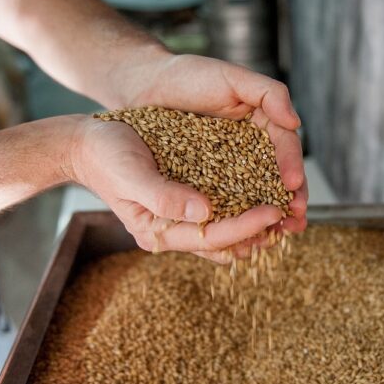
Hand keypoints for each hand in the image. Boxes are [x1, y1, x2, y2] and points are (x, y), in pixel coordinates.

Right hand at [68, 117, 285, 261]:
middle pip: (225, 241)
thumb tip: (205, 211)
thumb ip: (164, 196)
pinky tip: (268, 194)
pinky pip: (222, 210)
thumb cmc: (106, 155)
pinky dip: (245, 206)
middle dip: (260, 232)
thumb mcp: (131, 173)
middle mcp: (173, 230)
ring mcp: (181, 217)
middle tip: (293, 219)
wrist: (89, 143)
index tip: (274, 212)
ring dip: (258, 223)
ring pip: (227, 229)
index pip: (210, 237)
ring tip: (290, 213)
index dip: (244, 226)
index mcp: (158, 231)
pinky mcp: (187, 201)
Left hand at [109, 52, 307, 233]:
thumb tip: (295, 122)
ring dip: (269, 216)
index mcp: (263, 122)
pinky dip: (238, 218)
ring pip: (255, 193)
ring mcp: (230, 165)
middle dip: (289, 200)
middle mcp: (251, 147)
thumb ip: (267, 92)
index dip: (292, 166)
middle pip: (277, 176)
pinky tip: (245, 237)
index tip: (293, 185)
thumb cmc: (188, 75)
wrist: (145, 85)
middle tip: (296, 220)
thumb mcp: (231, 76)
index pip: (285, 146)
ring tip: (278, 235)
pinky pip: (227, 201)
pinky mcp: (208, 180)